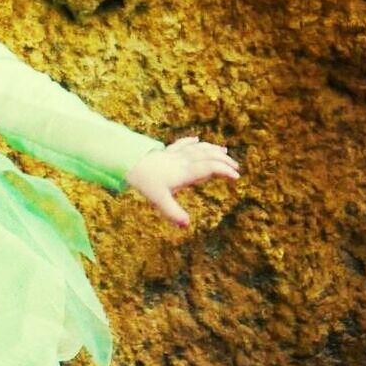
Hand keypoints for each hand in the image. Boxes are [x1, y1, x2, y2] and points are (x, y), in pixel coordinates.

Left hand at [124, 137, 239, 228]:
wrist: (130, 165)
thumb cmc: (146, 183)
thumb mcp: (160, 201)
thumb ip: (174, 213)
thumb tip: (186, 226)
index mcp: (185, 172)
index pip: (210, 168)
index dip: (224, 171)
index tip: (235, 177)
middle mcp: (183, 161)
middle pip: (208, 156)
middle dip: (224, 160)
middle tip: (235, 167)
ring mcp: (175, 154)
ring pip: (198, 148)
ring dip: (213, 149)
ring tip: (224, 151)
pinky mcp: (166, 152)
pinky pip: (182, 144)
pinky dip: (191, 142)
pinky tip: (196, 140)